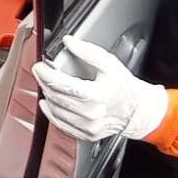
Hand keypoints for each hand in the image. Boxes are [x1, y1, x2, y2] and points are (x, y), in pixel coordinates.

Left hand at [31, 38, 169, 142]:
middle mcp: (91, 114)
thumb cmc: (125, 87)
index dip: (46, 74)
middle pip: (57, 98)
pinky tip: (48, 104)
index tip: (40, 66)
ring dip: (47, 96)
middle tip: (41, 72)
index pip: (62, 85)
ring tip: (46, 84)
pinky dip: (51, 114)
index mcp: (97, 95)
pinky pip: (61, 125)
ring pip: (56, 111)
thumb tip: (70, 42)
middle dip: (45, 83)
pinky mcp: (86, 134)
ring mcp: (88, 127)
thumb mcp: (110, 64)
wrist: (138, 110)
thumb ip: (88, 51)